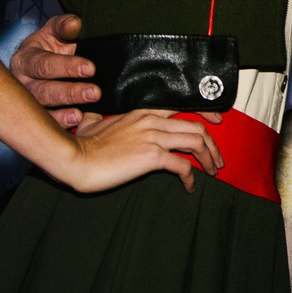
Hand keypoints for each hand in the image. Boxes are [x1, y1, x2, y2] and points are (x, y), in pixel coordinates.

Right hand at [9, 13, 97, 127]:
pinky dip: (60, 124)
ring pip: (44, 110)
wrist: (42, 61)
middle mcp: (22, 83)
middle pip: (43, 90)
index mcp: (25, 60)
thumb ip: (64, 26)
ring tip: (81, 113)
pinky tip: (75, 122)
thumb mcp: (55, 31)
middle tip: (94, 92)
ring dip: (64, 113)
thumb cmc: (50, 45)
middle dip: (70, 92)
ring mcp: (28, 102)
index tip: (90, 68)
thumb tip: (75, 24)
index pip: (44, 64)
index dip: (66, 66)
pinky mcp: (36, 116)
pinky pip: (46, 123)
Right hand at [66, 108, 222, 193]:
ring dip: (208, 158)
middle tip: (217, 159)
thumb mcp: (92, 122)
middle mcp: (152, 120)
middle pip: (196, 126)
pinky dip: (191, 177)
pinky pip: (182, 165)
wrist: (74, 158)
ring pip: (196, 142)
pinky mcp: (151, 156)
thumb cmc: (81, 144)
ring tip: (211, 172)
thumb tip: (93, 117)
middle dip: (212, 144)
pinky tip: (189, 186)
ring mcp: (152, 137)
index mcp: (143, 112)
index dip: (205, 113)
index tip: (216, 122)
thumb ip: (98, 118)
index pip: (182, 106)